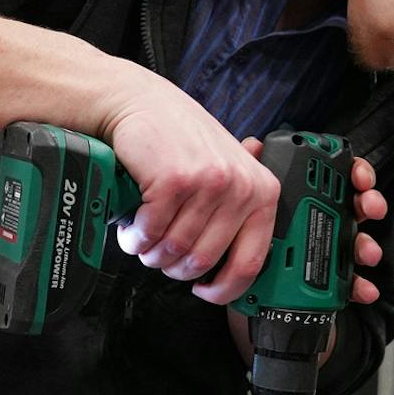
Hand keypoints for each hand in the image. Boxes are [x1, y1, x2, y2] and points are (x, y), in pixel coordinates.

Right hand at [99, 75, 280, 304]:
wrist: (140, 103)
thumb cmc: (179, 137)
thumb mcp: (227, 168)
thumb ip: (238, 209)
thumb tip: (241, 265)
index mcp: (260, 191)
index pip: (251, 262)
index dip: (224, 289)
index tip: (206, 292)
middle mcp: (240, 187)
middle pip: (204, 261)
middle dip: (174, 268)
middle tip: (161, 256)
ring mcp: (208, 183)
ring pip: (175, 250)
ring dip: (151, 253)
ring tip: (143, 239)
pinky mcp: (174, 181)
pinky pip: (151, 233)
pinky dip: (135, 237)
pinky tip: (132, 227)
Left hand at [236, 140, 387, 308]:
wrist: (241, 277)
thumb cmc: (249, 231)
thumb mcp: (249, 198)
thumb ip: (252, 171)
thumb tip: (254, 145)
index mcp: (312, 198)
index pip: (341, 178)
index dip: (356, 174)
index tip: (360, 178)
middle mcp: (327, 221)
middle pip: (357, 208)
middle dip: (370, 204)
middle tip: (369, 206)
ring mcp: (330, 251)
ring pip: (358, 245)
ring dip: (368, 246)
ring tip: (367, 252)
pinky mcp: (328, 281)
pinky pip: (349, 284)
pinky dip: (361, 288)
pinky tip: (365, 290)